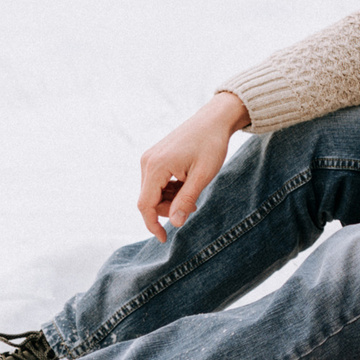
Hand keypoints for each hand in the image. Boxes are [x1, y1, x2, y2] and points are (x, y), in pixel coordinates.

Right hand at [137, 92, 251, 240]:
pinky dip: (170, 189)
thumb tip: (174, 224)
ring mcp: (150, 158)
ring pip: (153, 192)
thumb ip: (186, 200)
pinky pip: (157, 182)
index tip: (164, 240)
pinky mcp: (155, 157)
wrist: (214, 119)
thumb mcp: (202, 176)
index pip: (145, 205)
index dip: (153, 225)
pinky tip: (186, 183)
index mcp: (156, 166)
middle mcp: (147, 162)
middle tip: (194, 205)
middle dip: (168, 209)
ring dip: (171, 199)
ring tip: (193, 190)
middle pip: (149, 200)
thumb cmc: (212, 145)